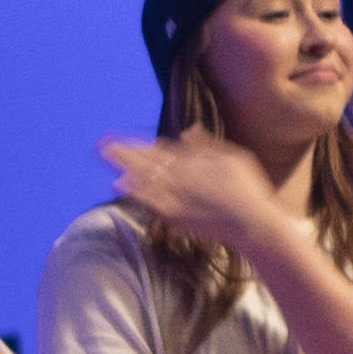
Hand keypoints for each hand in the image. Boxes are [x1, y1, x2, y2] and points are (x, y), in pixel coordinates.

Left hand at [97, 126, 299, 254]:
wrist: (252, 222)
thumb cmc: (248, 189)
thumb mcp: (233, 157)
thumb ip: (206, 145)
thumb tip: (186, 131)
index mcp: (193, 161)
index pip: (157, 150)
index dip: (135, 144)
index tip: (116, 139)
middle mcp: (182, 175)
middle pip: (145, 160)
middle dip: (122, 152)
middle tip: (99, 144)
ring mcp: (177, 194)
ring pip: (144, 177)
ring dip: (122, 166)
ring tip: (104, 158)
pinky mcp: (176, 214)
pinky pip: (150, 200)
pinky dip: (134, 191)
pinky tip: (119, 185)